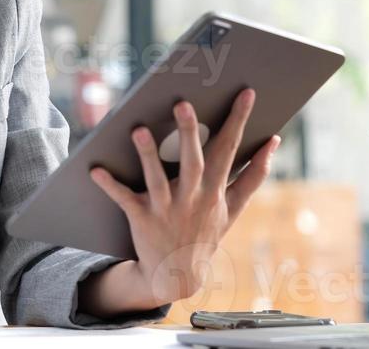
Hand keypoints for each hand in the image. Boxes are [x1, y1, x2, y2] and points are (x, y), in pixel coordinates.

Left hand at [88, 88, 279, 308]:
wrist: (178, 276)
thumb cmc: (205, 233)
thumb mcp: (234, 208)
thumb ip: (253, 176)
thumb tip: (274, 143)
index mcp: (215, 190)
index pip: (229, 149)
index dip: (238, 121)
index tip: (246, 92)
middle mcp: (192, 198)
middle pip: (192, 161)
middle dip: (189, 133)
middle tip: (182, 102)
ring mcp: (166, 209)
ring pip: (157, 179)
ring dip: (147, 155)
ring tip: (139, 129)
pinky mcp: (142, 218)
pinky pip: (124, 199)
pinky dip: (110, 185)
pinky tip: (94, 170)